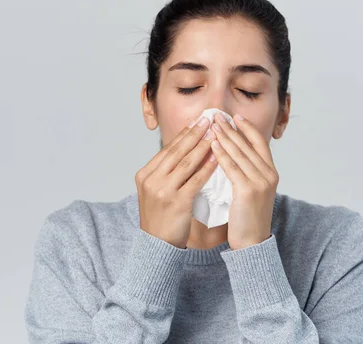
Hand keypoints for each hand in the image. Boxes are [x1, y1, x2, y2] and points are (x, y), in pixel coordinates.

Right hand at [135, 116, 218, 247]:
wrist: (157, 244)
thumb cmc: (161, 217)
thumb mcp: (156, 190)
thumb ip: (167, 172)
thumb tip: (187, 149)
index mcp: (144, 174)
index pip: (167, 149)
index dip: (184, 134)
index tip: (197, 121)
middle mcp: (151, 180)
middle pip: (177, 151)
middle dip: (195, 133)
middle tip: (209, 119)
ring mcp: (163, 191)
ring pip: (187, 163)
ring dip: (203, 146)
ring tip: (216, 133)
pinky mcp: (177, 202)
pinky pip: (196, 180)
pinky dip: (207, 167)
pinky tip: (218, 158)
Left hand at [210, 113, 278, 249]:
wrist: (252, 242)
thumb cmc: (247, 218)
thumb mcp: (252, 190)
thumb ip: (246, 172)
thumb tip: (232, 154)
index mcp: (271, 172)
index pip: (260, 143)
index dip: (247, 128)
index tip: (235, 116)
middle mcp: (269, 174)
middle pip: (248, 144)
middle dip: (232, 128)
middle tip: (218, 115)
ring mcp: (260, 182)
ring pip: (240, 153)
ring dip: (225, 137)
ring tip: (213, 125)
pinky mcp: (248, 190)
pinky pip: (232, 168)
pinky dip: (222, 155)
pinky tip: (213, 145)